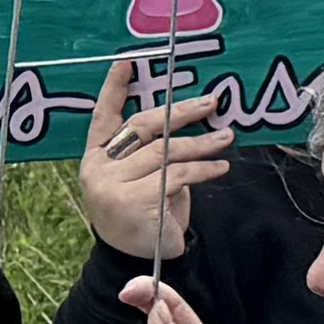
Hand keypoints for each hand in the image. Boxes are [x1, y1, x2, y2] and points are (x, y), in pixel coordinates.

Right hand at [75, 55, 233, 261]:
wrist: (139, 261)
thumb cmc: (146, 212)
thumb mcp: (146, 176)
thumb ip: (155, 149)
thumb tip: (193, 114)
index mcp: (96, 157)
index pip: (103, 117)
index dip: (114, 88)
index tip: (128, 62)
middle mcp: (98, 169)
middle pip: (143, 127)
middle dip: (181, 112)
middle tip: (212, 103)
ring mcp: (112, 186)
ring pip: (165, 151)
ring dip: (202, 143)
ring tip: (227, 137)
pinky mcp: (134, 202)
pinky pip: (177, 175)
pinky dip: (204, 169)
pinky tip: (221, 167)